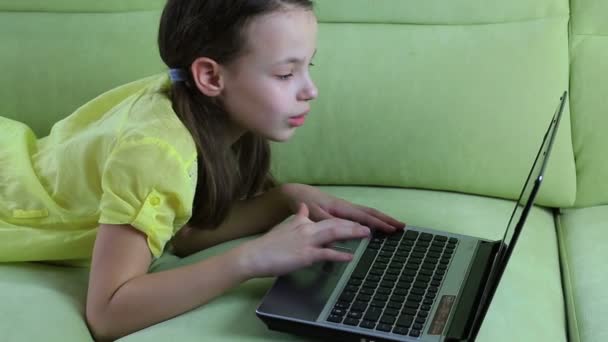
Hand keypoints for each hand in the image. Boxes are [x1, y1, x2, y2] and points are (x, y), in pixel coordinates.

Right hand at [235, 203, 371, 277]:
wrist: (254, 255)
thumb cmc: (268, 245)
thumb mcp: (285, 226)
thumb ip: (298, 217)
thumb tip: (304, 207)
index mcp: (303, 222)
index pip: (327, 218)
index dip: (343, 219)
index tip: (357, 220)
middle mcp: (307, 228)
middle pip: (335, 223)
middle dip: (353, 224)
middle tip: (370, 226)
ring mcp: (307, 241)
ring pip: (334, 234)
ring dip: (352, 233)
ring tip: (366, 235)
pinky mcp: (305, 255)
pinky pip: (326, 254)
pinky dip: (340, 255)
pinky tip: (350, 257)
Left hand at [281, 183, 405, 233]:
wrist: (294, 193)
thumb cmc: (304, 202)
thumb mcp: (314, 214)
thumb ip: (327, 223)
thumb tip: (342, 234)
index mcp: (342, 208)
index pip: (365, 216)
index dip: (380, 224)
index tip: (393, 230)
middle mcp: (346, 207)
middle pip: (370, 213)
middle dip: (386, 219)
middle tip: (402, 227)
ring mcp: (343, 208)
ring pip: (366, 213)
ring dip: (380, 219)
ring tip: (392, 226)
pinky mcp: (339, 211)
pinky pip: (359, 215)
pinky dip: (370, 219)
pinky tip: (372, 226)